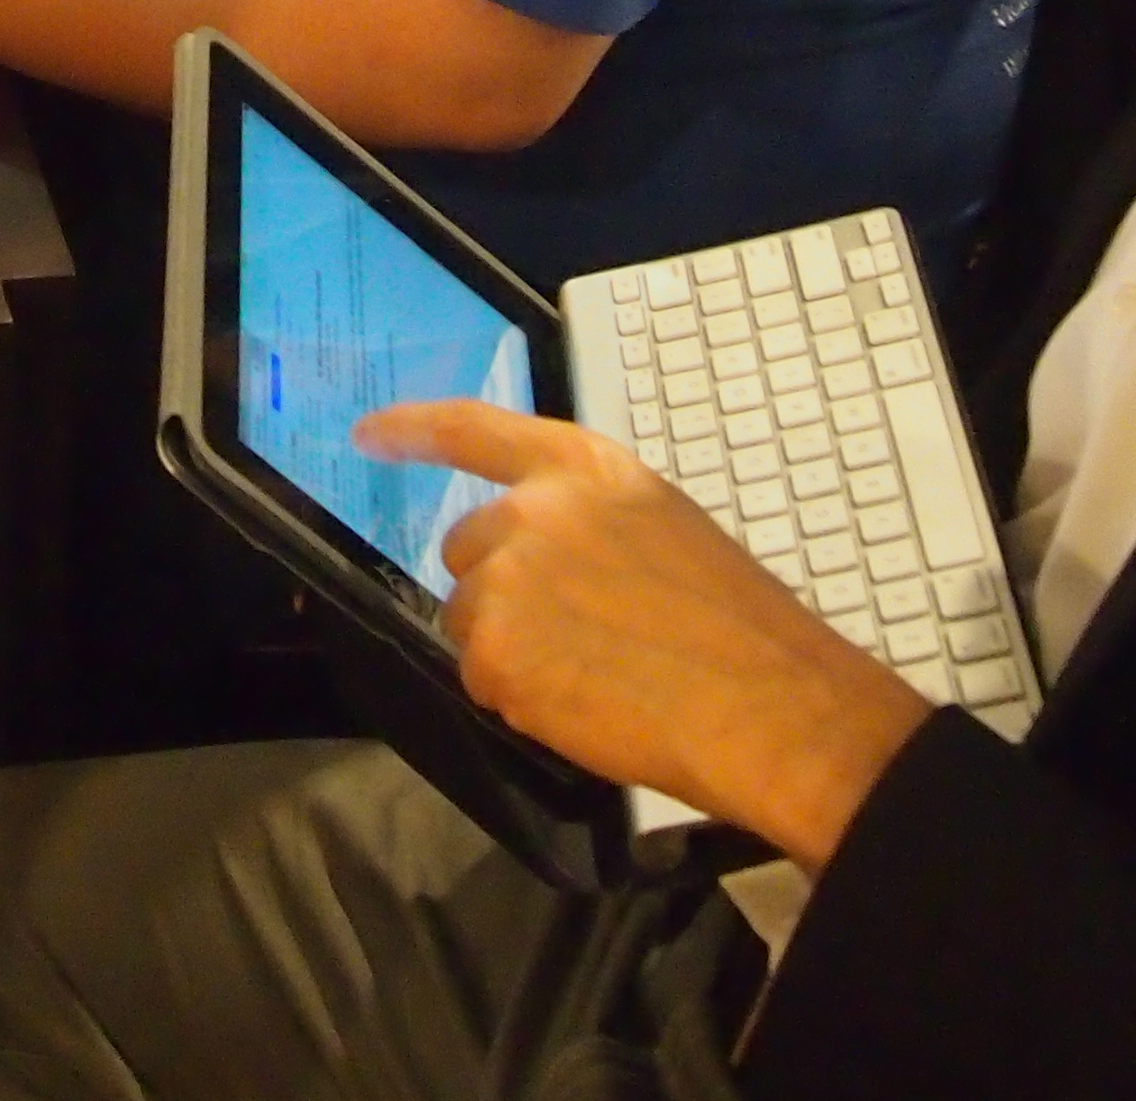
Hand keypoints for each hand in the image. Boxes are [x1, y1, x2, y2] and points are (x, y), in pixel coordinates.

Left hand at [353, 404, 932, 870]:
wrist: (767, 706)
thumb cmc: (737, 628)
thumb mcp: (662, 530)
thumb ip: (587, 524)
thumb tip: (536, 555)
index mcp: (585, 468)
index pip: (473, 429)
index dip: (413, 430)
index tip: (368, 435)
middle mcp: (533, 509)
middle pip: (466, 550)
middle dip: (503, 594)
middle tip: (581, 634)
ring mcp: (507, 577)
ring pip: (469, 622)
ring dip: (513, 652)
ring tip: (597, 673)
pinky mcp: (494, 648)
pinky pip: (481, 680)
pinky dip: (520, 702)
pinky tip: (587, 704)